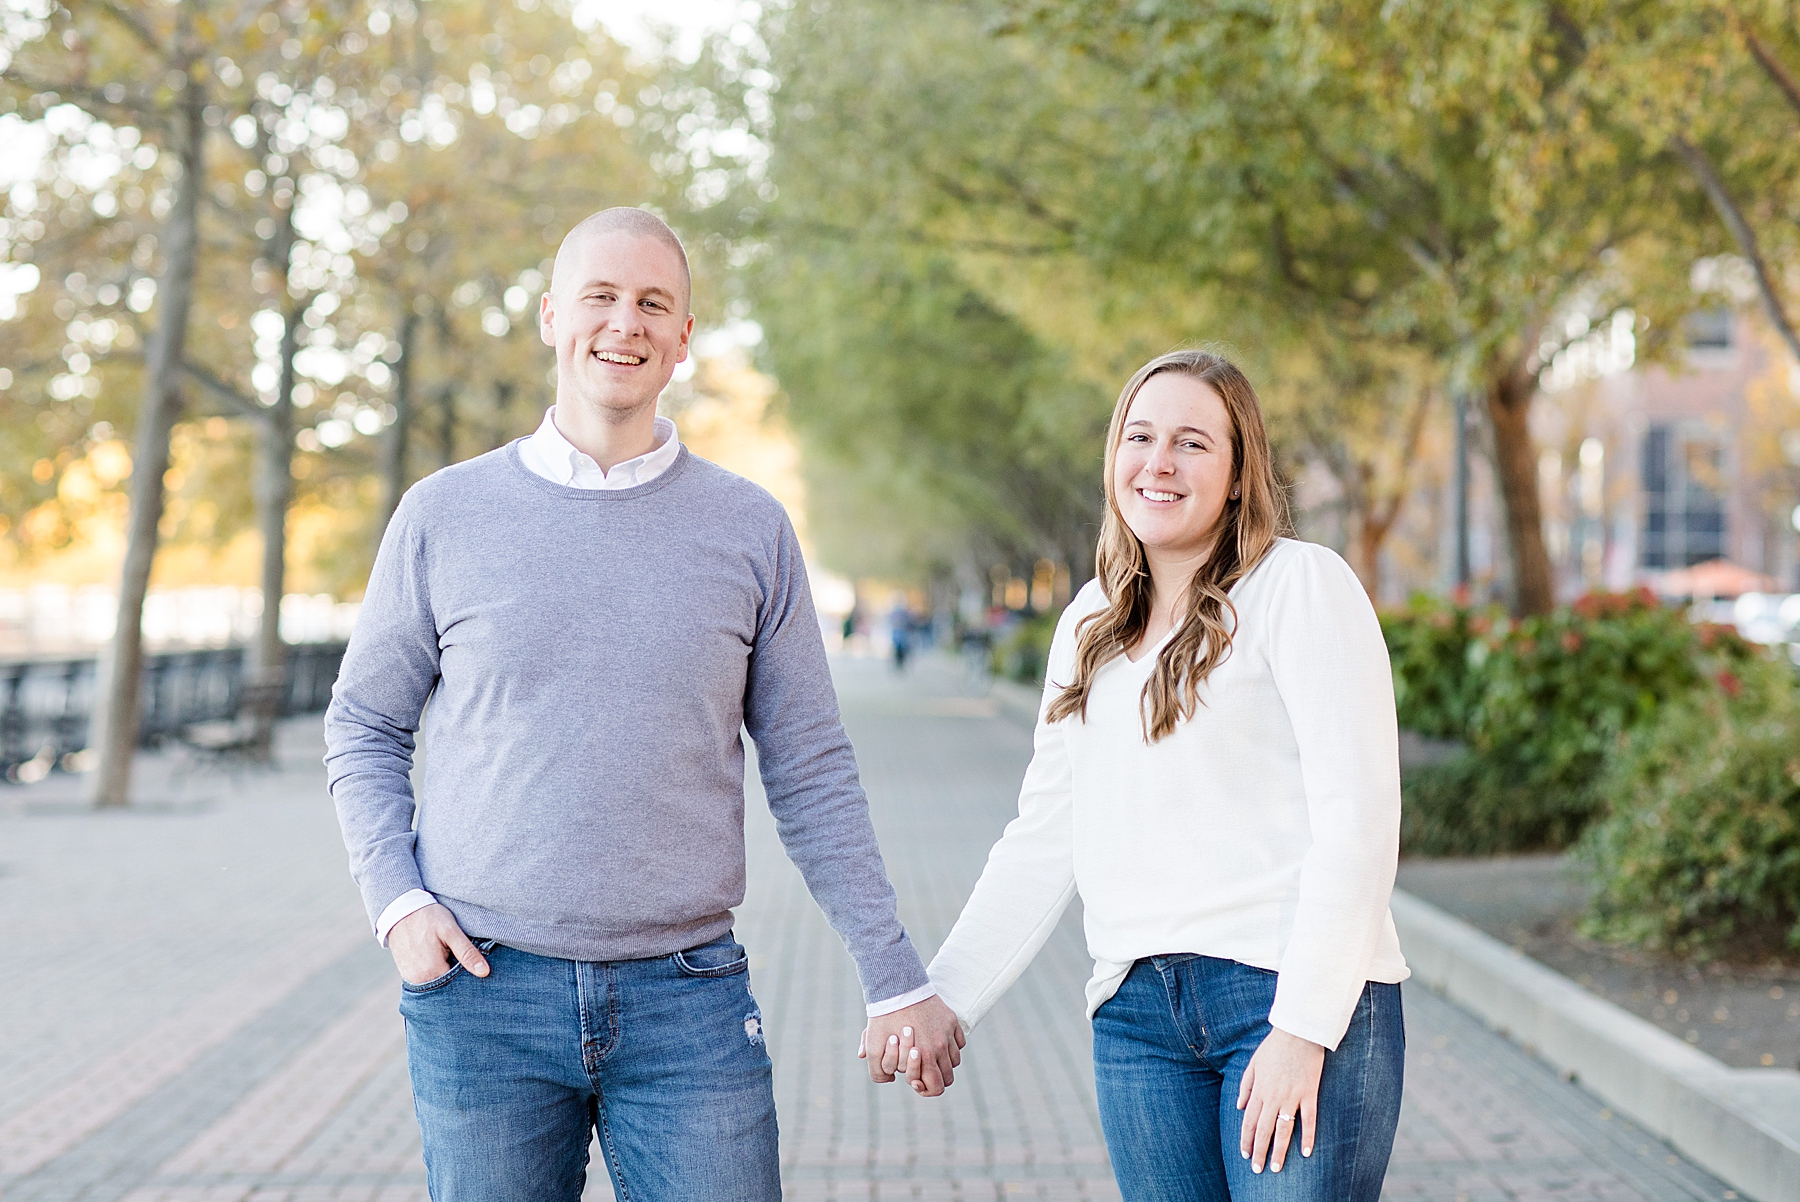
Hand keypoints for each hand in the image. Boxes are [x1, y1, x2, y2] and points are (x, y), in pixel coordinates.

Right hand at [389, 903, 490, 984]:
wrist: (400, 910)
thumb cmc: (428, 917)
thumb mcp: (450, 931)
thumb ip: (467, 952)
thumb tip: (484, 972)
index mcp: (432, 972)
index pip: (459, 986)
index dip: (469, 976)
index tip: (475, 965)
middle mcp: (419, 980)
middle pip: (448, 987)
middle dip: (458, 977)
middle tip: (460, 955)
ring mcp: (411, 978)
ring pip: (438, 984)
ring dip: (447, 974)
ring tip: (449, 955)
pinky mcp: (407, 974)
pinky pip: (427, 980)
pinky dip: (436, 973)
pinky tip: (441, 958)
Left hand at [858, 996, 964, 1096]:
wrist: (896, 986)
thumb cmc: (884, 1017)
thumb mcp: (873, 1047)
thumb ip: (877, 1071)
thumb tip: (890, 1079)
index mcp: (925, 1056)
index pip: (937, 1088)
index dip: (926, 1089)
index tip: (915, 1080)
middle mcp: (941, 1046)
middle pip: (948, 1077)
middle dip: (935, 1078)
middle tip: (922, 1069)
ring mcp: (948, 1032)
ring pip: (955, 1060)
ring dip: (943, 1062)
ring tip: (929, 1055)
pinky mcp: (951, 1019)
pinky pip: (959, 1042)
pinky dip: (951, 1046)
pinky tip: (937, 1041)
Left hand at [1237, 1026, 1323, 1173]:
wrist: (1298, 1032)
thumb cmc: (1274, 1047)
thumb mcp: (1253, 1064)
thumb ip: (1245, 1086)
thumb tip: (1239, 1106)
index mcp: (1259, 1089)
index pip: (1249, 1121)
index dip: (1247, 1139)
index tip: (1246, 1155)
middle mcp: (1273, 1096)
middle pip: (1264, 1129)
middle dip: (1260, 1151)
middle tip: (1258, 1170)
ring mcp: (1292, 1096)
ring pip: (1284, 1129)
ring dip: (1279, 1150)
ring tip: (1277, 1167)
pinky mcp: (1309, 1094)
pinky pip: (1309, 1119)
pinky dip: (1308, 1136)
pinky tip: (1306, 1152)